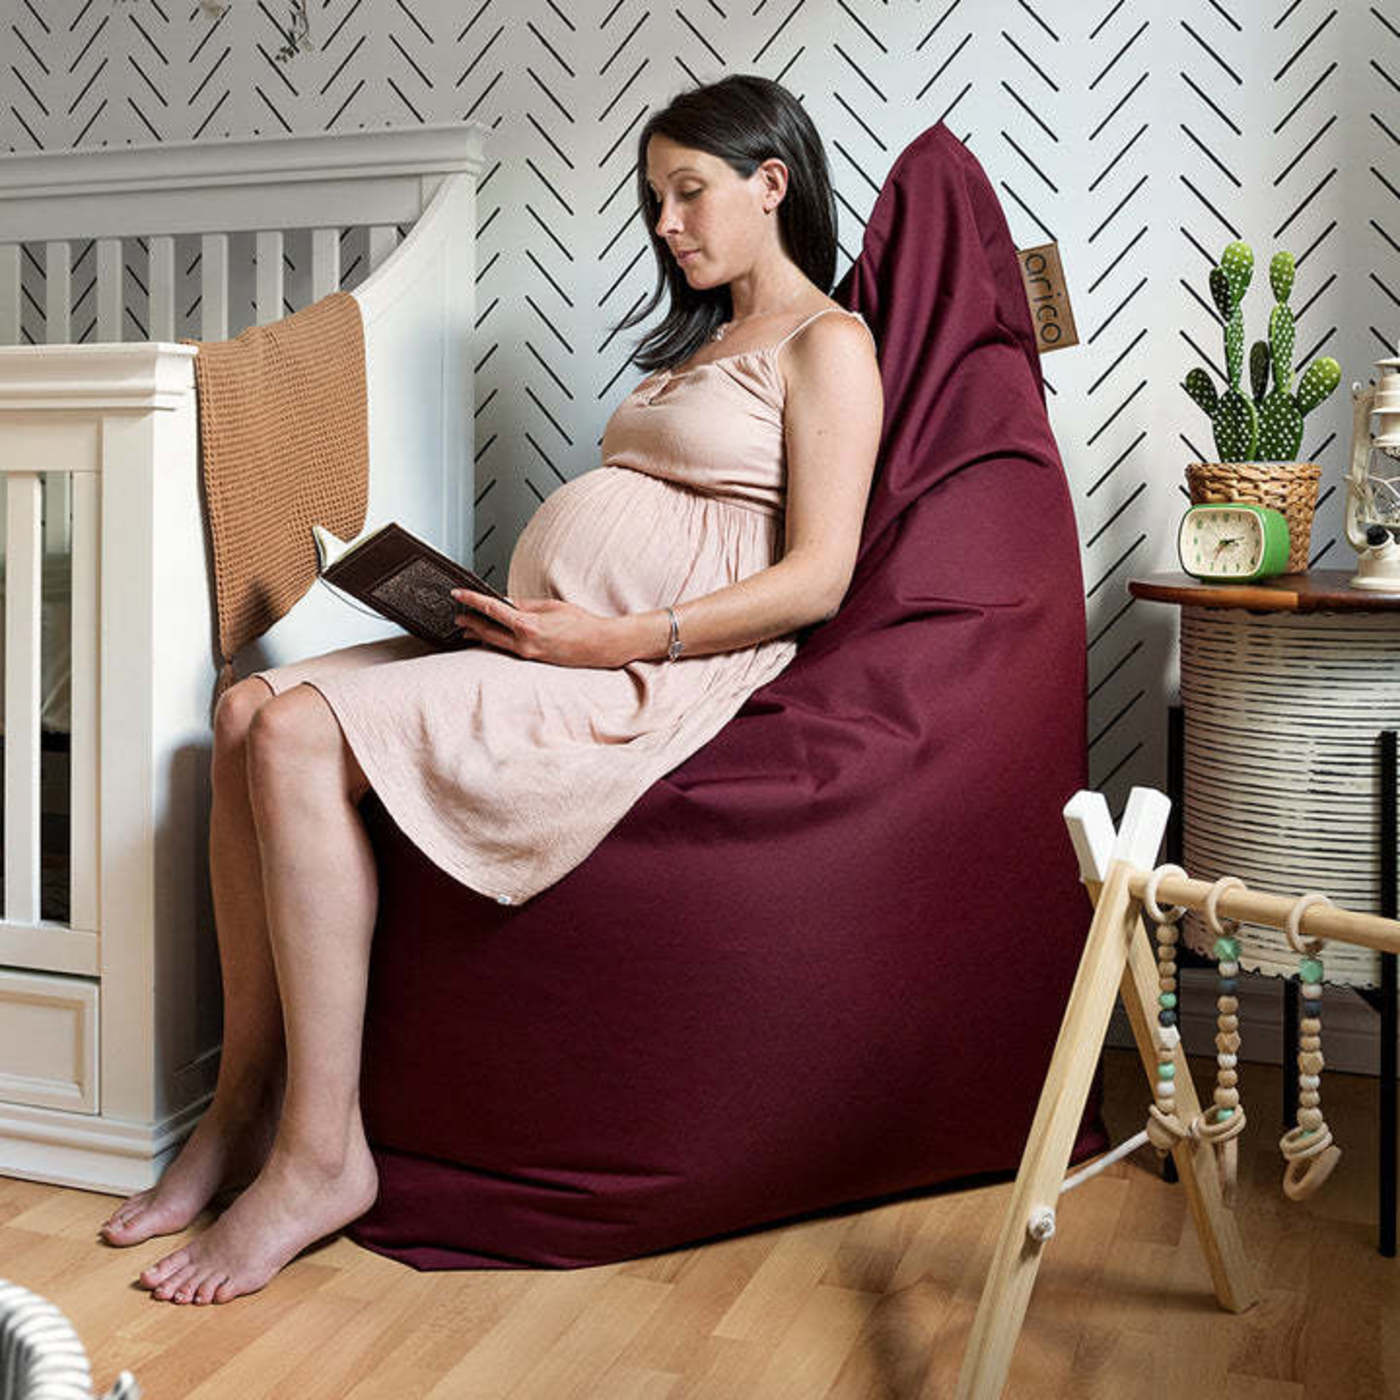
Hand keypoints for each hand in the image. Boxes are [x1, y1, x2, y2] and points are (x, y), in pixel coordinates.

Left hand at [450, 591, 626, 667]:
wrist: (600, 645)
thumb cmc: (582, 624)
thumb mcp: (551, 606)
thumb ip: (525, 605)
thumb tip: (504, 603)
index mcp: (527, 625)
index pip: (491, 609)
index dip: (471, 600)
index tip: (457, 594)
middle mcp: (524, 644)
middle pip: (487, 631)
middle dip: (470, 622)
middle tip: (457, 614)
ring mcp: (528, 654)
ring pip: (494, 643)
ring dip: (479, 635)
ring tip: (466, 628)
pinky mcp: (533, 660)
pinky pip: (507, 650)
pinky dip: (495, 642)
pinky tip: (489, 639)